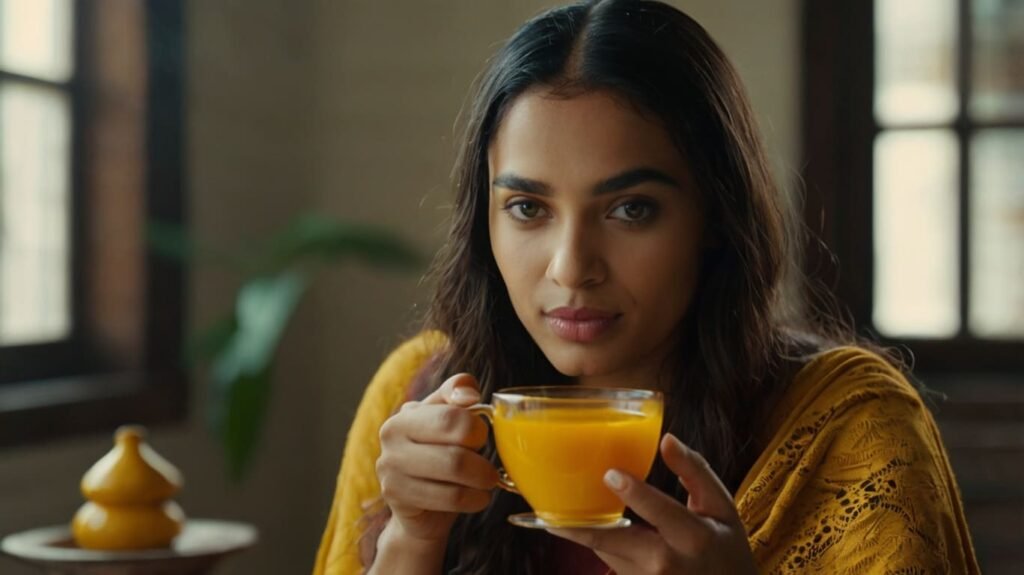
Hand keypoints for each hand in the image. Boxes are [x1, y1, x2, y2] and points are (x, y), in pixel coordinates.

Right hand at [375, 373, 497, 544]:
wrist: (420, 505)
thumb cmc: (440, 454)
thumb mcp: (447, 418)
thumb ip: (457, 393)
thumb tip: (471, 394)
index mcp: (407, 414)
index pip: (450, 418)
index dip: (477, 430)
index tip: (482, 438)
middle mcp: (391, 437)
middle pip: (454, 453)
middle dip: (482, 464)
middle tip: (490, 470)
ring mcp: (390, 469)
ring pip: (453, 477)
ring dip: (482, 483)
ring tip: (486, 483)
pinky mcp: (396, 498)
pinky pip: (449, 499)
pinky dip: (474, 500)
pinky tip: (477, 498)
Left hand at [547, 434, 757, 573]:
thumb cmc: (725, 545)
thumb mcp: (721, 506)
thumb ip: (695, 471)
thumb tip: (667, 439)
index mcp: (694, 537)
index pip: (659, 512)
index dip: (634, 493)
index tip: (610, 474)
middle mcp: (668, 564)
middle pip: (614, 542)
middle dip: (580, 527)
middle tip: (550, 509)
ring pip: (606, 552)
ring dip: (585, 531)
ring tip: (558, 513)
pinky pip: (611, 561)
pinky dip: (599, 543)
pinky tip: (586, 525)